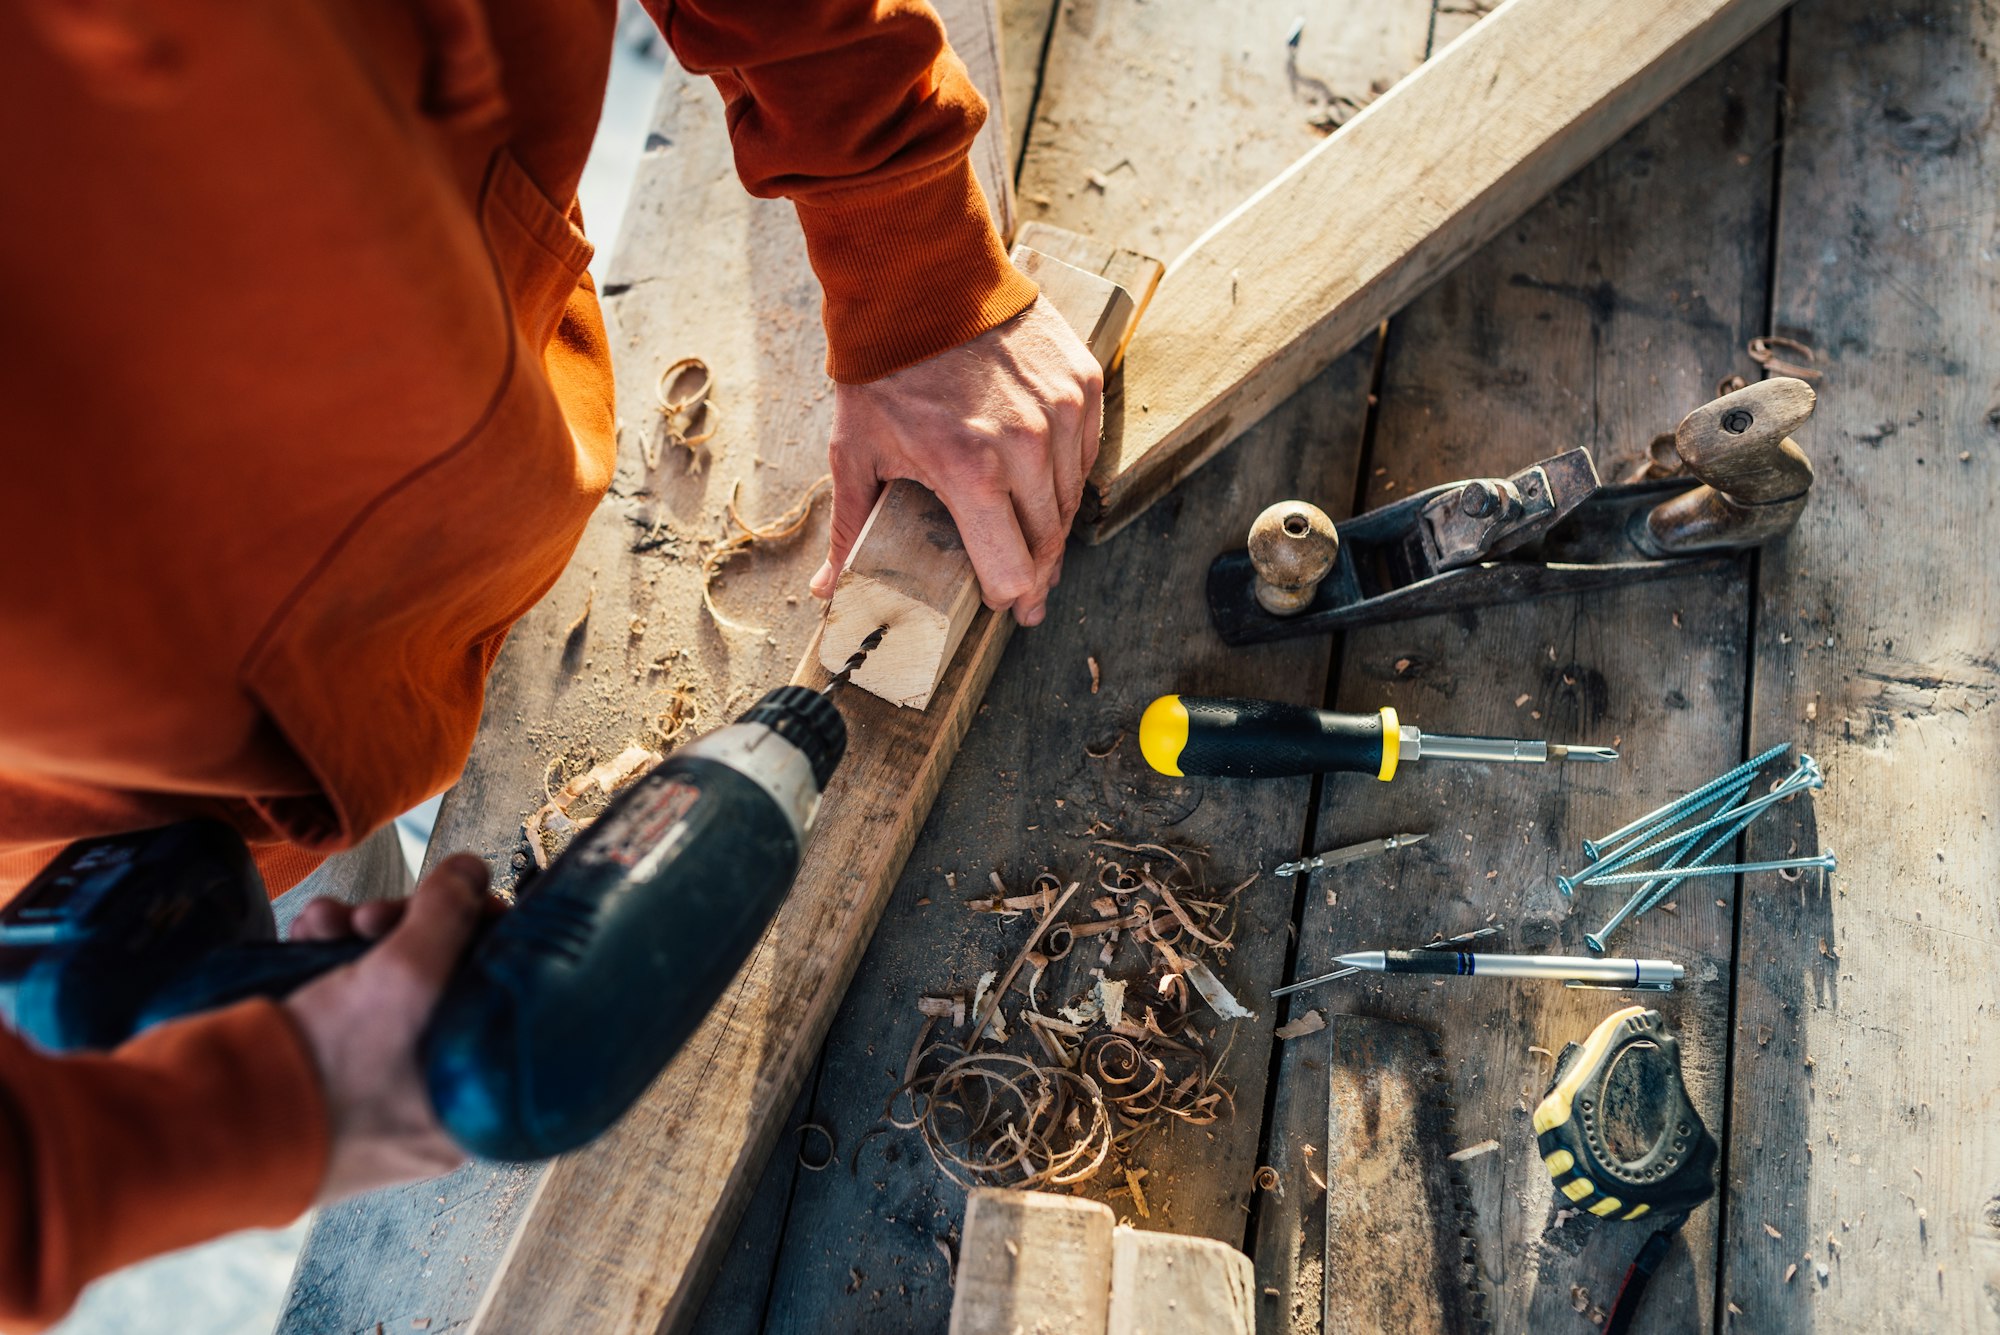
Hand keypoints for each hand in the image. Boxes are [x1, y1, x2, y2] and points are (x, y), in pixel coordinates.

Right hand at [284, 853, 491, 1202]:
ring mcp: (375, 1093)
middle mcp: (433, 1104)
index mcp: (474, 1103)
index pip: (504, 1002)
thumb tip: (471, 870)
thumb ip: (447, 918)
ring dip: (357, 937)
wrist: (208, 1128)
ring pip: (386, 989)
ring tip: (324, 920)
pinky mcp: (323, 1077)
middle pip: (444, 987)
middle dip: (404, 931)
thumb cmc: (325, 1072)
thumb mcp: (404, 981)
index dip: (485, 941)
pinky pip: (342, 1007)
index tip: (462, 904)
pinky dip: (324, 962)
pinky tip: (305, 934)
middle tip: (372, 915)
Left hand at [811, 296, 1103, 626]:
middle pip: (1048, 543)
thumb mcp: (856, 450)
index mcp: (971, 474)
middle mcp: (1028, 447)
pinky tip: (1046, 487)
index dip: (1006, 595)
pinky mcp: (1082, 382)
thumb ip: (851, 526)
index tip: (1004, 604)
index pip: (1011, 570)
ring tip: (1038, 547)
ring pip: (1070, 501)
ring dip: (1053, 528)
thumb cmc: (883, 365)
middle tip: (1028, 597)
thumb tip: (828, 591)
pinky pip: (1086, 453)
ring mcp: (1062, 413)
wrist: (920, 274)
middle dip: (1035, 574)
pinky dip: (1067, 475)